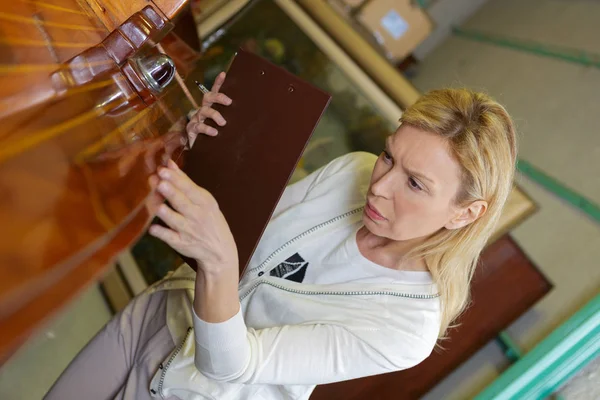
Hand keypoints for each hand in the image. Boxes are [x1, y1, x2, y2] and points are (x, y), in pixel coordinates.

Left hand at [148, 159, 237, 275]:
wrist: (220, 251)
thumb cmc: (210, 220)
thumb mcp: (204, 200)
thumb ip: (185, 182)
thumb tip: (169, 164)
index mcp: (204, 202)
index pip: (189, 188)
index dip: (176, 179)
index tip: (163, 170)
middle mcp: (197, 216)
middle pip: (182, 202)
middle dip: (171, 193)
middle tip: (160, 183)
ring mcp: (189, 230)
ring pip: (176, 221)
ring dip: (167, 214)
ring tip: (159, 207)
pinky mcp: (181, 243)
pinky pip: (170, 238)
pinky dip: (162, 234)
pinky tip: (153, 229)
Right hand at [186, 72, 231, 147]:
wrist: (200, 150)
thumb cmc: (213, 135)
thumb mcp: (222, 126)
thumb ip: (231, 120)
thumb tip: (249, 117)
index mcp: (211, 107)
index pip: (214, 92)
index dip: (218, 83)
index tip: (224, 74)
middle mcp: (203, 110)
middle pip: (208, 97)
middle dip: (218, 97)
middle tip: (229, 102)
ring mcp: (196, 119)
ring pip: (204, 111)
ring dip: (214, 115)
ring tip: (223, 123)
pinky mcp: (192, 129)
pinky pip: (199, 126)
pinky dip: (207, 129)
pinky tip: (214, 132)